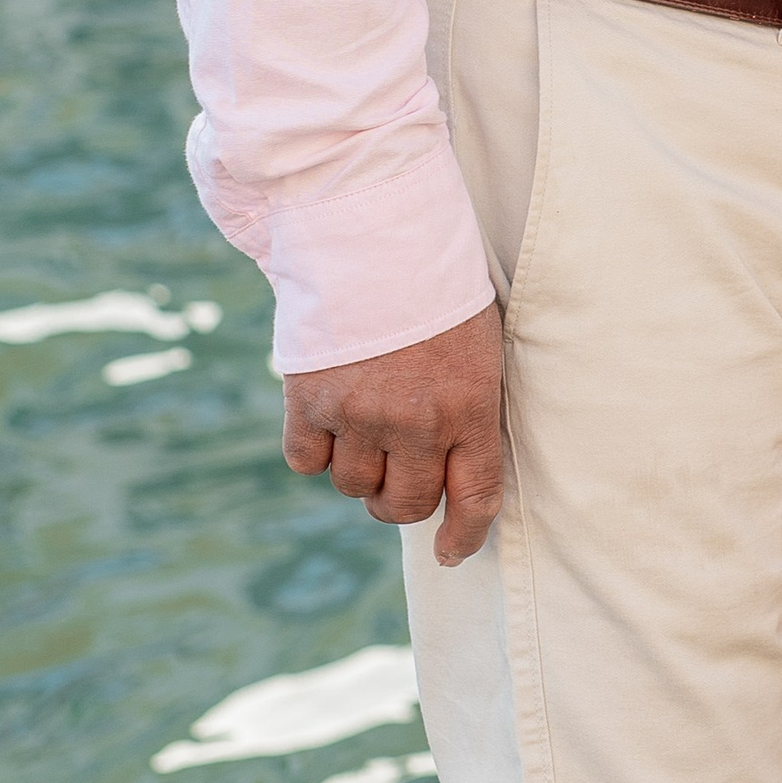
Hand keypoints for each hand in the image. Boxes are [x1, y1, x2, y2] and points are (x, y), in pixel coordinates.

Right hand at [281, 302, 505, 566]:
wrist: (374, 230)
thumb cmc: (435, 285)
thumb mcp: (476, 344)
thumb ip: (465, 408)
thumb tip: (450, 473)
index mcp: (471, 406)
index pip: (474, 498)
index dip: (463, 536)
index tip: (450, 552)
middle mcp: (416, 423)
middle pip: (405, 504)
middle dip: (400, 499)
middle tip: (396, 473)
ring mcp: (360, 415)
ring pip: (353, 486)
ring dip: (359, 469)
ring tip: (364, 426)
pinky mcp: (309, 401)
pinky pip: (306, 462)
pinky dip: (314, 450)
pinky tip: (326, 417)